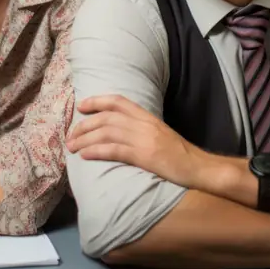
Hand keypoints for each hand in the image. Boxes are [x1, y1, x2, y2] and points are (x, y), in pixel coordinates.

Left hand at [66, 95, 206, 187]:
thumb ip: (141, 128)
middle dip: (84, 125)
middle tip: (70, 136)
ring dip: (85, 139)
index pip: (118, 101)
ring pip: (106, 133)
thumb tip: (119, 131)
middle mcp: (144, 124)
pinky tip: (85, 156)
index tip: (81, 106)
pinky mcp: (145, 156)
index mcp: (147, 116)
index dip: (97, 101)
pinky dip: (97, 151)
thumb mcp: (159, 133)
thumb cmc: (179, 154)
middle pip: (106, 118)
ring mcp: (144, 139)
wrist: (199, 167)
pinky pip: (115, 150)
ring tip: (72, 147)